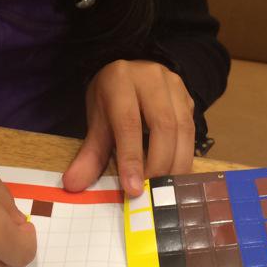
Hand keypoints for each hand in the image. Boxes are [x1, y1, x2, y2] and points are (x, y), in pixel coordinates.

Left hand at [63, 60, 194, 196]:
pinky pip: (192, 129)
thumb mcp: (97, 122)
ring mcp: (174, 86)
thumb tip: (74, 185)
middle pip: (163, 125)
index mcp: (120, 81)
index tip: (133, 189)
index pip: (128, 123)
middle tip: (152, 192)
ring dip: (177, 163)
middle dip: (159, 164)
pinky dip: (185, 155)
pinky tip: (176, 173)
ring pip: (183, 128)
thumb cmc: (111, 100)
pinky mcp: (189, 98)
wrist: (130, 74)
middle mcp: (151, 79)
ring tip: (166, 188)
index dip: (132, 159)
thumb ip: (90, 154)